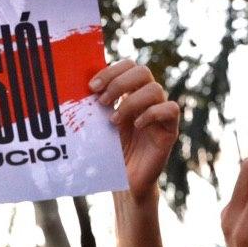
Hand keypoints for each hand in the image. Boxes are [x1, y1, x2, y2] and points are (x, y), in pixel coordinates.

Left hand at [90, 60, 179, 200]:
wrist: (124, 181)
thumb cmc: (110, 152)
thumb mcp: (99, 124)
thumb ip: (95, 104)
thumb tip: (76, 84)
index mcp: (131, 92)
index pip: (128, 65)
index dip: (111, 71)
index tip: (91, 87)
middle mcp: (148, 99)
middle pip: (143, 71)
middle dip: (119, 83)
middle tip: (102, 101)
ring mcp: (160, 113)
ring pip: (155, 89)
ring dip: (131, 101)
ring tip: (113, 120)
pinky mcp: (170, 130)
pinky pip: (170, 109)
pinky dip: (151, 113)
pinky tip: (136, 126)